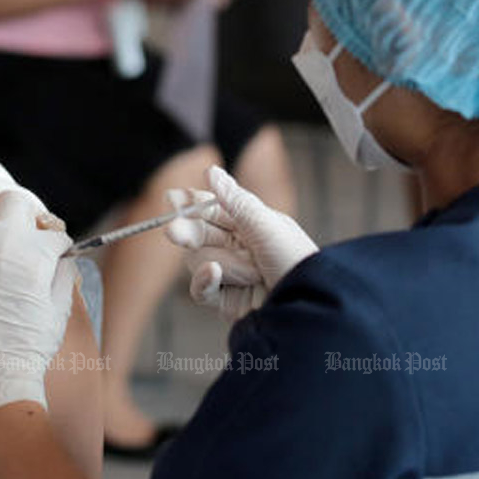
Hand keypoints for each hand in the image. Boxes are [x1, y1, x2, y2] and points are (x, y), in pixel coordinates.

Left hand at [0, 190, 76, 473]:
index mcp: (38, 254)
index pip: (51, 230)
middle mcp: (6, 244)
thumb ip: (64, 276)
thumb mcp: (59, 310)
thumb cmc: (30, 346)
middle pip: (14, 202)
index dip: (54, 241)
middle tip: (20, 231)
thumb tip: (64, 257)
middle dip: (22, 214)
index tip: (51, 250)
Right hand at [166, 165, 317, 321]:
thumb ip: (235, 201)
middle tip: (173, 231)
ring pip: (198, 260)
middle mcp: (238, 247)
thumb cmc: (296, 263)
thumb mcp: (268, 226)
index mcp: (251, 224)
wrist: (307, 308)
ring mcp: (230, 274)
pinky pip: (200, 289)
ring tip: (251, 272)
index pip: (213, 209)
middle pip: (199, 233)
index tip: (171, 199)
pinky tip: (214, 274)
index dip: (192, 203)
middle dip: (188, 231)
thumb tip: (211, 171)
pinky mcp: (224, 300)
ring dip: (224, 263)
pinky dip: (204, 281)